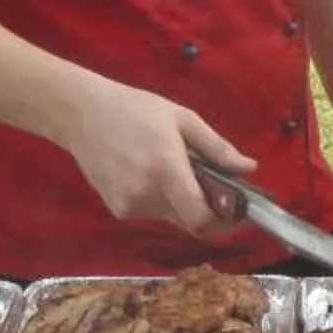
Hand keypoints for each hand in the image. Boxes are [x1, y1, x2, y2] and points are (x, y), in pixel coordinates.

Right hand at [56, 74, 254, 234]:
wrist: (83, 115)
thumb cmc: (136, 110)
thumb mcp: (183, 119)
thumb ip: (217, 148)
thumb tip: (249, 169)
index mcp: (166, 170)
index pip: (201, 218)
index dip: (224, 219)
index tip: (235, 208)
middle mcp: (146, 195)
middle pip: (190, 222)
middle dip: (207, 210)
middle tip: (211, 186)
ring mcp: (129, 206)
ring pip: (172, 218)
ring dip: (182, 203)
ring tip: (173, 170)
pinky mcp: (117, 210)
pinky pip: (152, 214)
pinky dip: (160, 201)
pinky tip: (150, 174)